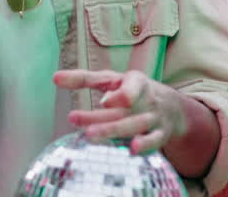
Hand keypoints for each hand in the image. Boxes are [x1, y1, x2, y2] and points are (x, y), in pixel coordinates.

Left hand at [55, 69, 189, 154]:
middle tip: (73, 118)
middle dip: (100, 117)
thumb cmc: (133, 90)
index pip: (130, 86)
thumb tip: (55, 78)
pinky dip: (145, 145)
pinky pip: (154, 141)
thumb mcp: (113, 80)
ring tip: (90, 135)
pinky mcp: (160, 134)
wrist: (172, 107)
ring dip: (113, 131)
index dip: (119, 95)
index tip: (104, 101)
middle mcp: (146, 100)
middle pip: (122, 110)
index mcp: (136, 82)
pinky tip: (132, 150)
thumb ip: (85, 78)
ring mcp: (154, 118)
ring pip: (134, 125)